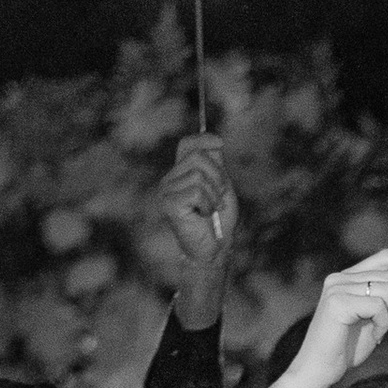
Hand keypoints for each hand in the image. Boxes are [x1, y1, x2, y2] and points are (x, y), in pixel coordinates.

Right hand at [156, 132, 239, 323]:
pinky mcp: (168, 203)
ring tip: (211, 209)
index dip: (203, 138)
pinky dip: (208, 204)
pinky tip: (203, 215)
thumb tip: (215, 142)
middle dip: (218, 176)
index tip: (221, 143)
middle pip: (198, 157)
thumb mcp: (222, 186)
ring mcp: (166, 191)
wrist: (214, 248)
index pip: (187, 144)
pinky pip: (197, 192)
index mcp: (181, 173)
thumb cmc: (218, 220)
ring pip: (199, 175)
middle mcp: (170, 179)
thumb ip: (217, 165)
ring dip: (214, 195)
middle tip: (219, 196)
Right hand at [292, 251, 387, 387]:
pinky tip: (378, 337)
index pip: (384, 257)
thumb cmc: (346, 349)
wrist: (319, 371)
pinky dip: (385, 324)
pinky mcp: (337, 302)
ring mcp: (337, 288)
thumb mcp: (377, 319)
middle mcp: (341, 277)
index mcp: (349, 278)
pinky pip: (377, 305)